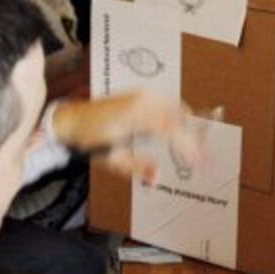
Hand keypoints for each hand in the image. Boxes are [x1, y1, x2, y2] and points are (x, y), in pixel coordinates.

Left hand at [51, 90, 200, 183]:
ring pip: (176, 108)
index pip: (171, 130)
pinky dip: (178, 117)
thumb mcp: (112, 157)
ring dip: (187, 126)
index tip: (198, 162)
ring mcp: (142, 94)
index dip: (188, 146)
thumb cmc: (89, 139)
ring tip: (195, 147)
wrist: (71, 120)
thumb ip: (137, 167)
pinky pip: (167, 104)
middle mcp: (142, 100)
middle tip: (202, 158)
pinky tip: (180, 131)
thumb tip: (157, 179)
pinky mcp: (140, 95)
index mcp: (136, 114)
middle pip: (179, 116)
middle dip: (193, 137)